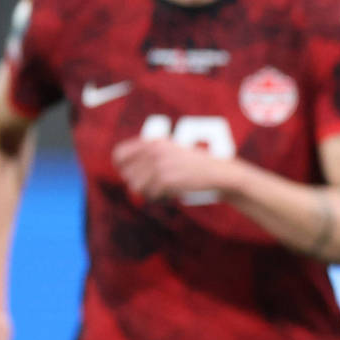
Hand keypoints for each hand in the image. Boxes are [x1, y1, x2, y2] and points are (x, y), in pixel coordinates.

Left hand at [112, 136, 238, 202]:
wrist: (220, 173)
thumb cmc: (197, 165)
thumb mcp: (173, 152)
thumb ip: (151, 156)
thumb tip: (126, 174)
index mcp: (154, 142)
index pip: (119, 154)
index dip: (120, 166)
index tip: (128, 174)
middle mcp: (154, 151)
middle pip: (126, 173)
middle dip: (137, 182)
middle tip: (152, 186)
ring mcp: (160, 165)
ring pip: (136, 186)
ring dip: (147, 192)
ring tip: (161, 191)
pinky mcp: (167, 179)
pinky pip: (151, 194)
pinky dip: (159, 198)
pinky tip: (170, 195)